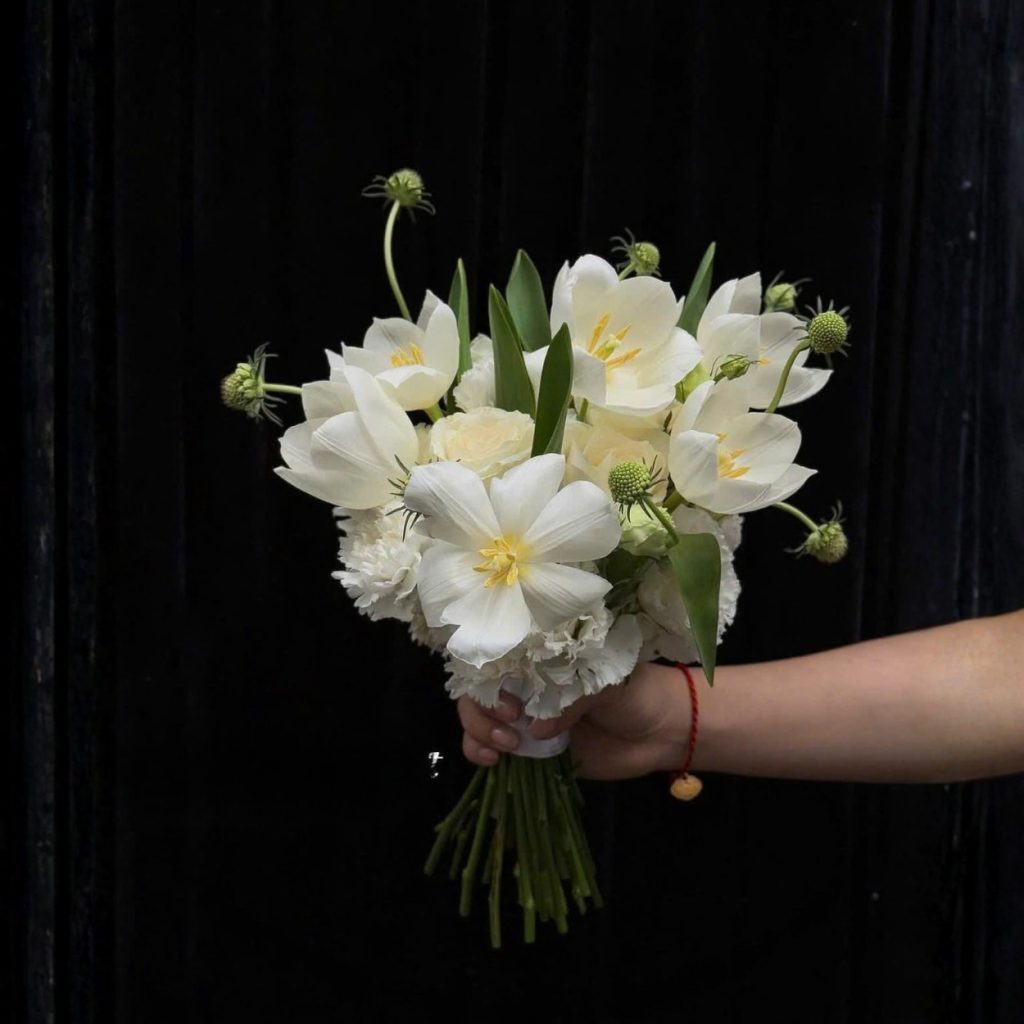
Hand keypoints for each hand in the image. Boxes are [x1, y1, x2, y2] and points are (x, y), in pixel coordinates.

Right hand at [457, 662, 692, 779]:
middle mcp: (527, 685)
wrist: (662, 732)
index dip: (490, 678)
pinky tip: (491, 762)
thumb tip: (537, 730)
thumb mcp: (608, 682)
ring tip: (503, 749)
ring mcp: (526, 718)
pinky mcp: (530, 750)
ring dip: (477, 733)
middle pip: (479, 690)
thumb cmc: (638, 692)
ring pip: (478, 720)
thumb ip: (574, 699)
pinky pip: (491, 749)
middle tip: (512, 727)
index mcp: (543, 658)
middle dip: (482, 711)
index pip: (496, 658)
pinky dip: (480, 753)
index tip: (511, 701)